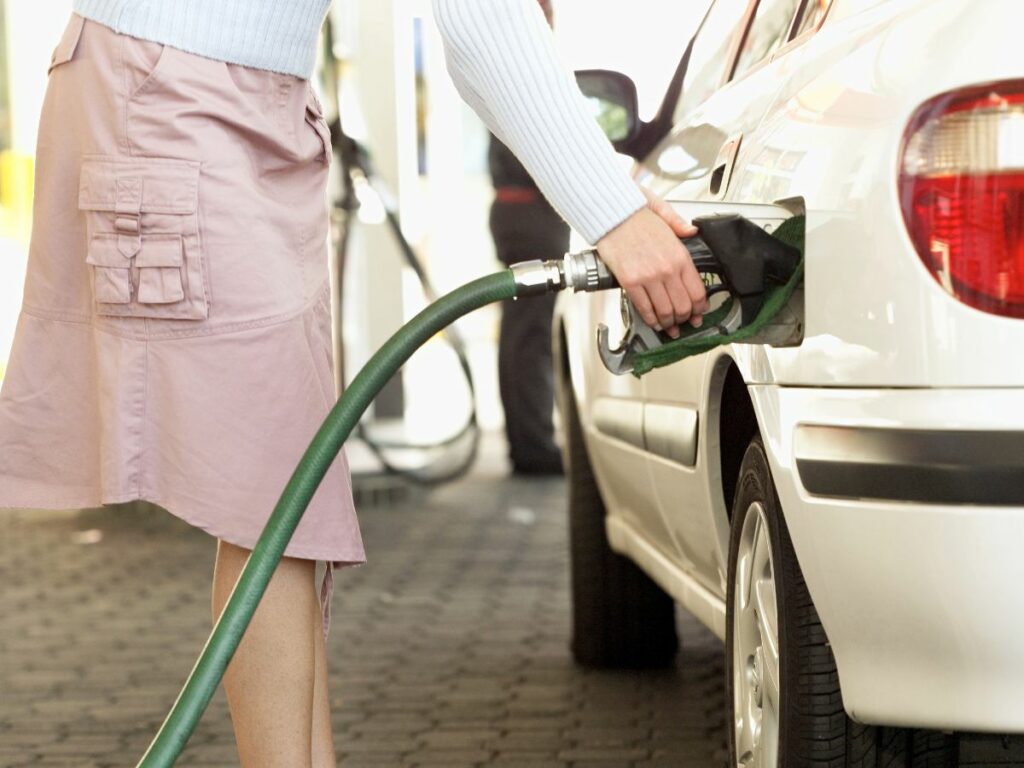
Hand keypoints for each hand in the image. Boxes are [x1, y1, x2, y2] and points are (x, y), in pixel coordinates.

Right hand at [596, 190, 708, 337]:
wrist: (611, 213)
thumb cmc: (634, 212)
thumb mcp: (664, 212)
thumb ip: (680, 225)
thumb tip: (692, 231)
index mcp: (679, 254)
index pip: (697, 291)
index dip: (699, 308)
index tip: (698, 312)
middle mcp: (667, 269)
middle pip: (683, 306)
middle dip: (684, 319)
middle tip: (683, 323)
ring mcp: (648, 277)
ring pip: (665, 311)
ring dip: (668, 323)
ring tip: (668, 327)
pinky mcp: (630, 281)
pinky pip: (644, 308)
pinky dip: (650, 319)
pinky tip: (653, 322)